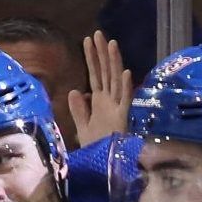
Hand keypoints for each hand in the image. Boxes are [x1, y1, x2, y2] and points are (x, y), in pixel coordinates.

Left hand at [70, 32, 133, 146]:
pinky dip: (127, 88)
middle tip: (98, 34)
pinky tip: (126, 73)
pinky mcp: (123, 119)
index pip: (95, 75)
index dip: (91, 58)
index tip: (87, 40)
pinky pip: (126, 101)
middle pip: (106, 73)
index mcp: (100, 103)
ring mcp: (118, 109)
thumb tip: (74, 90)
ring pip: (116, 81)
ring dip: (114, 63)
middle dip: (102, 54)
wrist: (104, 167)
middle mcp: (110, 102)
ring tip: (112, 44)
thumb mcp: (82, 128)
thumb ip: (78, 110)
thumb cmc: (96, 149)